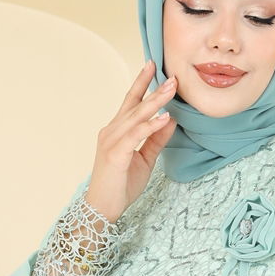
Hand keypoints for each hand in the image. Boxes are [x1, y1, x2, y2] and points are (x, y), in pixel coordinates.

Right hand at [85, 58, 177, 224]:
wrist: (103, 209)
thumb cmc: (120, 185)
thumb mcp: (145, 159)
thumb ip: (156, 139)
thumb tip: (171, 120)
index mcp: (117, 131)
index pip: (131, 102)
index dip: (142, 83)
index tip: (153, 66)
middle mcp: (112, 131)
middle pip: (135, 105)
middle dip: (154, 89)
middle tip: (172, 75)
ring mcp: (111, 141)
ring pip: (135, 116)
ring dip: (155, 102)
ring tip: (171, 89)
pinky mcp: (115, 154)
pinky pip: (135, 136)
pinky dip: (150, 126)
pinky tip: (163, 118)